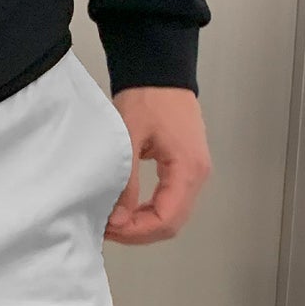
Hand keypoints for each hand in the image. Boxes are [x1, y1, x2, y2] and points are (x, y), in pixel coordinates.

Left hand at [105, 88, 211, 245]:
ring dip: (143, 225)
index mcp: (188, 168)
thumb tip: (118, 218)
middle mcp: (197, 175)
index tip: (109, 227)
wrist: (160, 73)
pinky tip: (127, 211)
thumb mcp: (128, 139)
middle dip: (138, 232)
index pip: (166, 219)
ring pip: (171, 217)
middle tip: (107, 229)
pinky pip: (170, 204)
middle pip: (171, 224)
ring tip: (114, 221)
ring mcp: (194, 174)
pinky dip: (148, 213)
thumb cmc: (148, 97)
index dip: (136, 230)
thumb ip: (125, 182)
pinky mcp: (185, 170)